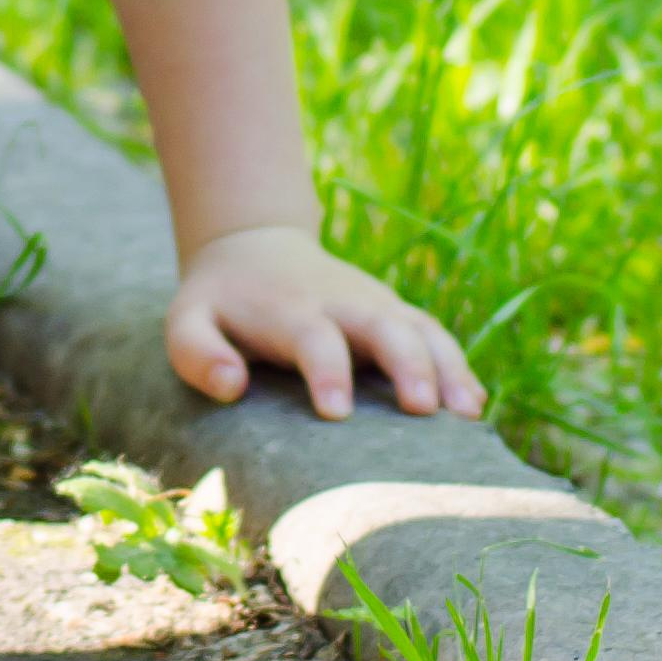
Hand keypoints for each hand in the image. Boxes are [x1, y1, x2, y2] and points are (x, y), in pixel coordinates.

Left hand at [166, 224, 484, 422]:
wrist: (253, 247)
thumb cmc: (219, 303)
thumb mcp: (187, 320)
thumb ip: (197, 353)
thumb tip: (231, 386)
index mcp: (290, 308)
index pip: (313, 336)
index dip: (326, 370)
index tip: (335, 412)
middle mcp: (342, 303)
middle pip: (384, 325)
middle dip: (407, 363)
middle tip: (422, 409)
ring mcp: (375, 306)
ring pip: (421, 329)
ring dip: (447, 366)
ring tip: (468, 413)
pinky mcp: (395, 315)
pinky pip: (435, 336)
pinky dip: (458, 366)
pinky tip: (474, 407)